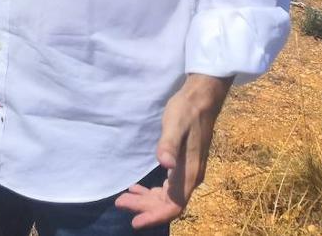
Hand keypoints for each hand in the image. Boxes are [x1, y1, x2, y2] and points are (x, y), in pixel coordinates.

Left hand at [115, 74, 231, 227]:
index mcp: (189, 173)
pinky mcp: (183, 164)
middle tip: (120, 203)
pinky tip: (138, 187)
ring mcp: (188, 171)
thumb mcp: (173, 126)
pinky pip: (169, 186)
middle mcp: (191, 177)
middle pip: (168, 204)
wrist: (201, 99)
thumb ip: (168, 146)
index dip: (155, 216)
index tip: (135, 223)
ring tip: (124, 197)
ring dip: (146, 200)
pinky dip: (153, 191)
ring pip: (167, 196)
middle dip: (144, 208)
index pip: (174, 206)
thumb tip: (166, 166)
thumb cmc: (185, 112)